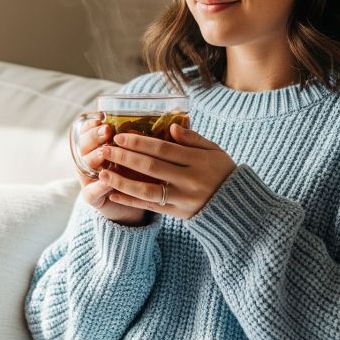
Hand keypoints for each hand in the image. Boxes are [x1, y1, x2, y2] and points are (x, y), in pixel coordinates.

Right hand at [73, 117, 148, 225]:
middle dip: (94, 136)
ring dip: (94, 158)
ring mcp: (87, 178)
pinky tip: (107, 179)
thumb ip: (151, 139)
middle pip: (83, 145)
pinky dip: (100, 185)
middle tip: (107, 131)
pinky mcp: (90, 196)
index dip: (92, 124)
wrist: (136, 203)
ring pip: (84, 165)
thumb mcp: (145, 153)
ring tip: (104, 152)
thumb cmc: (142, 172)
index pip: (87, 130)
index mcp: (97, 145)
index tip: (102, 117)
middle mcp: (88, 159)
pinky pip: (91, 191)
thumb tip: (173, 124)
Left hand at [97, 124, 236, 219]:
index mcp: (198, 161)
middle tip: (105, 150)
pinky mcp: (177, 213)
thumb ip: (193, 138)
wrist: (236, 206)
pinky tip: (113, 194)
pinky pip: (150, 207)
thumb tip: (171, 125)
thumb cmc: (222, 171)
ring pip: (147, 190)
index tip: (119, 136)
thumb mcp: (214, 150)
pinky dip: (130, 200)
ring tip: (102, 173)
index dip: (139, 142)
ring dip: (122, 181)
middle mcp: (190, 180)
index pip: (163, 149)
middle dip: (125, 157)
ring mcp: (183, 199)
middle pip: (151, 167)